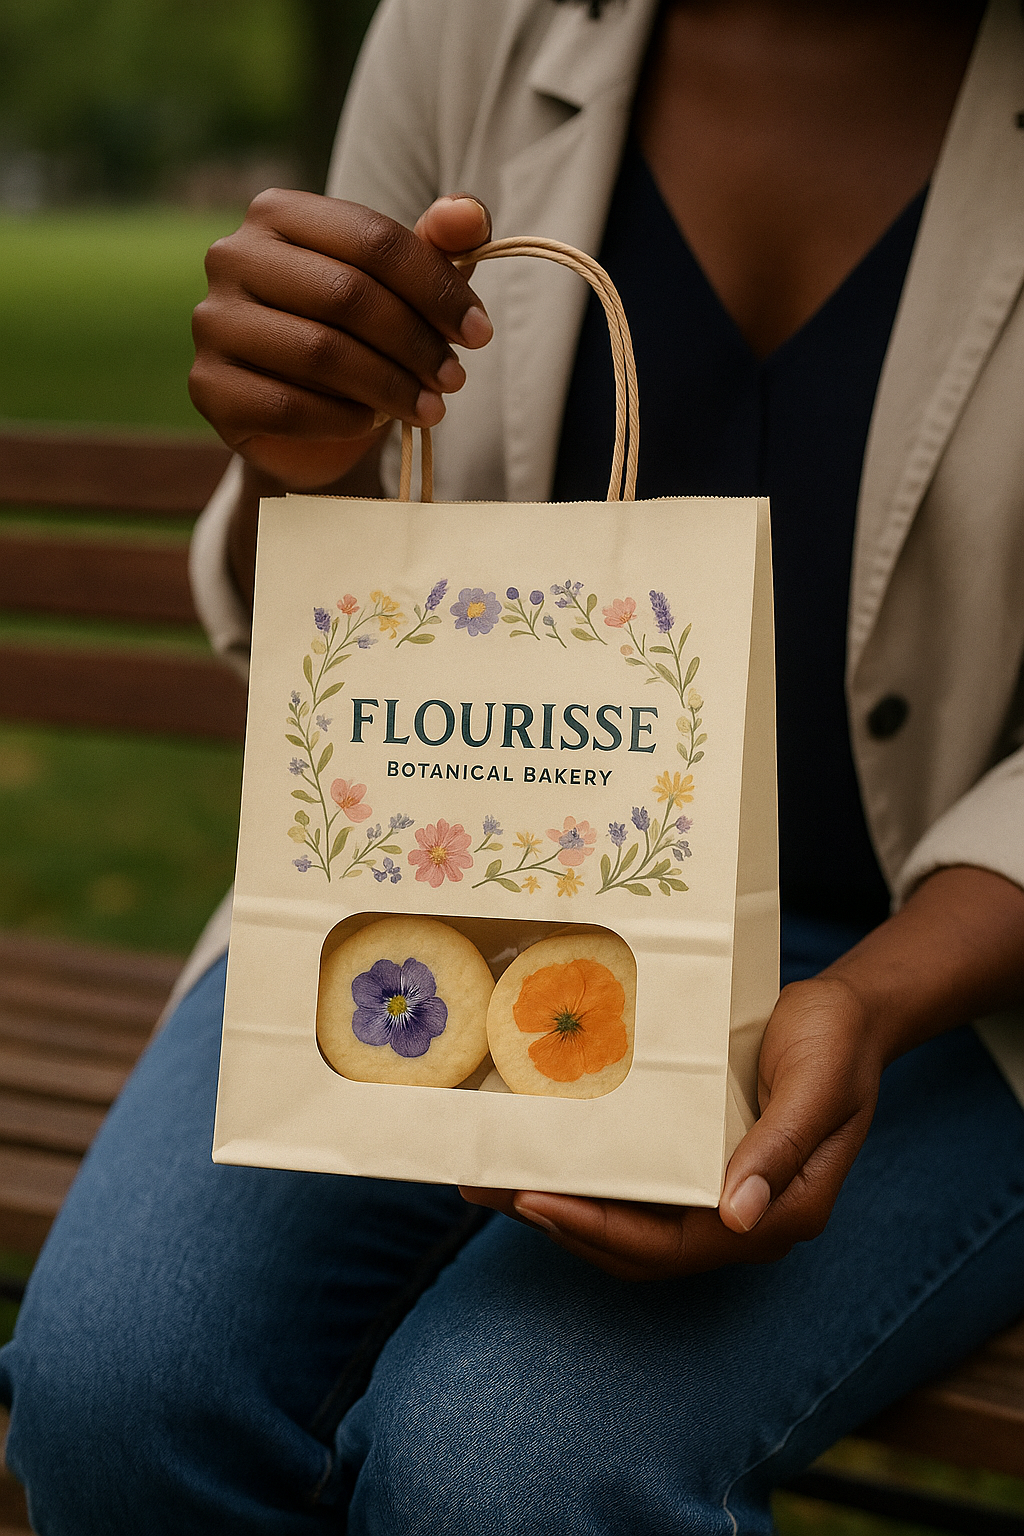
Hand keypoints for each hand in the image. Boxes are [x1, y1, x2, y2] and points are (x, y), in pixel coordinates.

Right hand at [189, 190, 493, 489]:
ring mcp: (212, 322)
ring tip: (430, 409)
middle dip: (415, 343)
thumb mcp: (401, 288)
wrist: (303, 422)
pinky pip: (287, 406)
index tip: (480, 334)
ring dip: (389, 387)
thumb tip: (470, 215)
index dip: (437, 288)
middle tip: (455, 379)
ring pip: (319, 353)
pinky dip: (342, 419)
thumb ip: (436, 246)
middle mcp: (232, 257)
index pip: (372, 240)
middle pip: (347, 295)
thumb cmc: (357, 339)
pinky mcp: (207, 387)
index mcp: (277, 213)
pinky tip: (371, 424)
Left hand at [463, 971, 882, 1280]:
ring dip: (560, 1204)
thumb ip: (781, 1149)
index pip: (672, 1246)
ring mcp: (718, 1192)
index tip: (537, 1201)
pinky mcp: (699, 1161)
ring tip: (491, 1177)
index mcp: (778, 1212)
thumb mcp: (818, 1084)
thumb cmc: (837, 1042)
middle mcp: (741, 1216)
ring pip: (627, 1220)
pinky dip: (585, 1175)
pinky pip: (636, 1184)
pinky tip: (541, 1149)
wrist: (850, 1014)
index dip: (601, 1229)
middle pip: (635, 1244)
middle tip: (489, 1187)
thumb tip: (736, 1220)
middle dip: (559, 1222)